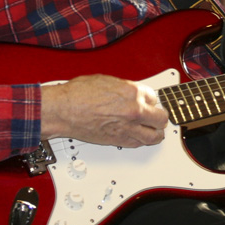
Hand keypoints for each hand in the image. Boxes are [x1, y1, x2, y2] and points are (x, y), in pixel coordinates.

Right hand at [40, 74, 169, 146]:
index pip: (154, 97)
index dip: (150, 99)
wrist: (64, 110)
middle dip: (158, 116)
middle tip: (155, 115)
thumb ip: (125, 89)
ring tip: (153, 130)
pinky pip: (139, 143)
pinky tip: (139, 136)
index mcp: (132, 92)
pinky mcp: (118, 141)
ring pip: (155, 136)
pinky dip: (141, 140)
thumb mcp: (107, 81)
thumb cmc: (78, 94)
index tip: (147, 101)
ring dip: (155, 132)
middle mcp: (134, 111)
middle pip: (161, 118)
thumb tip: (132, 93)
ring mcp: (127, 128)